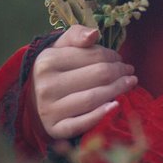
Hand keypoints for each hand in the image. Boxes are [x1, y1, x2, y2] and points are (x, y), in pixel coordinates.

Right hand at [33, 24, 136, 138]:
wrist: (32, 100)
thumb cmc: (53, 69)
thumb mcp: (60, 47)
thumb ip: (77, 35)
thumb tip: (94, 33)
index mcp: (46, 61)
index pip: (94, 56)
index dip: (112, 56)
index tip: (119, 58)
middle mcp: (46, 86)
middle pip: (98, 76)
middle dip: (119, 72)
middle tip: (129, 71)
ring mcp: (49, 110)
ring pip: (93, 98)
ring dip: (118, 89)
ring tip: (130, 83)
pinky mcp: (55, 129)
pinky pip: (82, 124)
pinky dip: (100, 115)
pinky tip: (116, 105)